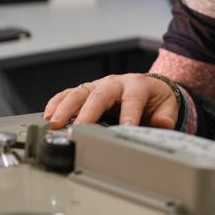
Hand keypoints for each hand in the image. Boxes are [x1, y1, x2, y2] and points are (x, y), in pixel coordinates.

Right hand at [43, 73, 178, 130]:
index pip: (132, 101)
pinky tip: (47, 115)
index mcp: (137, 85)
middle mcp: (115, 83)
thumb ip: (165, 116)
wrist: (148, 87)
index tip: (123, 131)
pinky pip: (68, 94)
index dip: (128, 116)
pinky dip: (56, 103)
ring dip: (65, 108)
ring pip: (79, 93)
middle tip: (78, 128)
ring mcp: (98, 85)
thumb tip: (162, 124)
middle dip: (88, 112)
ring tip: (54, 123)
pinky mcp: (87, 90)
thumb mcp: (167, 106)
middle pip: (99, 95)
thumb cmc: (155, 98)